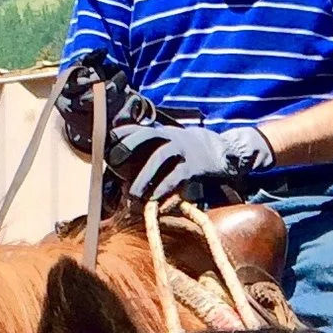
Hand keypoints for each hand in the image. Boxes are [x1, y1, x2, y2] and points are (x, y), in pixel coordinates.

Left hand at [117, 120, 273, 201]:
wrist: (226, 151)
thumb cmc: (193, 152)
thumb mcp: (173, 143)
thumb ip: (154, 149)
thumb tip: (127, 165)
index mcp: (164, 130)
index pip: (138, 128)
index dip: (121, 135)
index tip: (106, 145)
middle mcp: (172, 136)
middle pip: (146, 137)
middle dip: (127, 148)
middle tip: (112, 164)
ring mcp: (184, 150)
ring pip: (158, 160)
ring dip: (144, 178)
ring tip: (133, 195)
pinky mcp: (194, 166)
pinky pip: (176, 179)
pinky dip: (165, 192)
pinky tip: (157, 204)